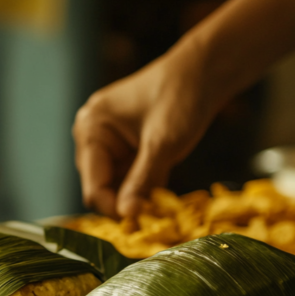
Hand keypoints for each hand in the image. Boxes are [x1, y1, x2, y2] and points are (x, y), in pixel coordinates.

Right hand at [73, 0, 294, 217]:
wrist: (203, 73)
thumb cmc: (181, 98)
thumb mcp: (163, 144)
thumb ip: (142, 181)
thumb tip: (127, 215)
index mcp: (91, 128)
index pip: (93, 186)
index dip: (114, 208)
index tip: (142, 222)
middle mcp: (92, 135)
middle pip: (101, 188)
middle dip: (126, 202)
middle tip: (157, 211)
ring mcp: (108, 142)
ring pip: (116, 187)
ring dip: (137, 196)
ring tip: (162, 199)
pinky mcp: (125, 148)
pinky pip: (129, 179)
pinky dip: (144, 188)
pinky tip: (162, 187)